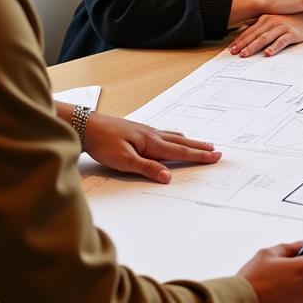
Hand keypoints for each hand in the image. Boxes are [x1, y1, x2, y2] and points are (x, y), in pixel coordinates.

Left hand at [82, 113, 220, 182]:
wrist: (86, 125)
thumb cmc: (102, 142)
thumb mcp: (123, 160)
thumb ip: (146, 168)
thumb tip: (167, 177)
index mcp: (151, 143)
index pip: (180, 152)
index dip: (198, 156)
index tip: (215, 156)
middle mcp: (152, 135)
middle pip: (181, 143)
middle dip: (199, 148)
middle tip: (216, 150)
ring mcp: (145, 131)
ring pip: (173, 137)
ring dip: (189, 142)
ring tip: (201, 144)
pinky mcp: (137, 131)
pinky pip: (164, 134)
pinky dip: (175, 137)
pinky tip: (173, 137)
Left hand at [229, 9, 302, 57]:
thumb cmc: (292, 17)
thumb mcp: (273, 17)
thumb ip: (259, 21)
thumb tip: (244, 25)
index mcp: (266, 18)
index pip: (249, 31)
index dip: (239, 40)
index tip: (230, 49)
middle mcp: (272, 21)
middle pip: (254, 35)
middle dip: (243, 45)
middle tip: (233, 53)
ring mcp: (282, 27)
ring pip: (265, 38)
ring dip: (254, 46)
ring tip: (245, 54)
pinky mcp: (292, 33)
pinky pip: (281, 41)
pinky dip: (274, 47)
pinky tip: (268, 53)